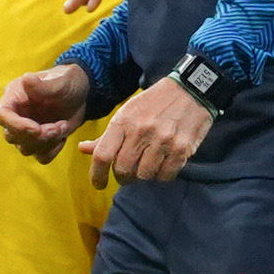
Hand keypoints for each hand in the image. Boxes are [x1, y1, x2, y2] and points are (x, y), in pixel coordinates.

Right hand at [0, 62, 93, 160]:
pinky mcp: (39, 142)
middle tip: (58, 127)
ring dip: (47, 142)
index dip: (16, 126)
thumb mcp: (60, 81)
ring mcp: (26, 131)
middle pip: (11, 136)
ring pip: (26, 149)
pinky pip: (41, 156)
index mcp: (14, 97)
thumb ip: (43, 84)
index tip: (37, 129)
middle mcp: (16, 115)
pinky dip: (53, 150)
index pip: (2, 116)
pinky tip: (63, 137)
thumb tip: (26, 78)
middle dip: (36, 137)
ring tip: (63, 126)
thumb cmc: (67, 82)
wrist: (81, 94)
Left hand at [87, 77, 210, 180]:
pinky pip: (166, 175)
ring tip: (144, 168)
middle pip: (122, 169)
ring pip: (144, 175)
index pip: (103, 155)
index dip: (96, 175)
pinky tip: (161, 166)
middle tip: (125, 175)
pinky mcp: (182, 149)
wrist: (190, 90)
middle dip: (122, 177)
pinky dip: (161, 176)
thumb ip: (106, 136)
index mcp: (123, 121)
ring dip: (142, 177)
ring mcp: (163, 141)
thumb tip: (83, 149)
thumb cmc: (153, 104)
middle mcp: (141, 132)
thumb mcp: (126, 113)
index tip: (98, 183)